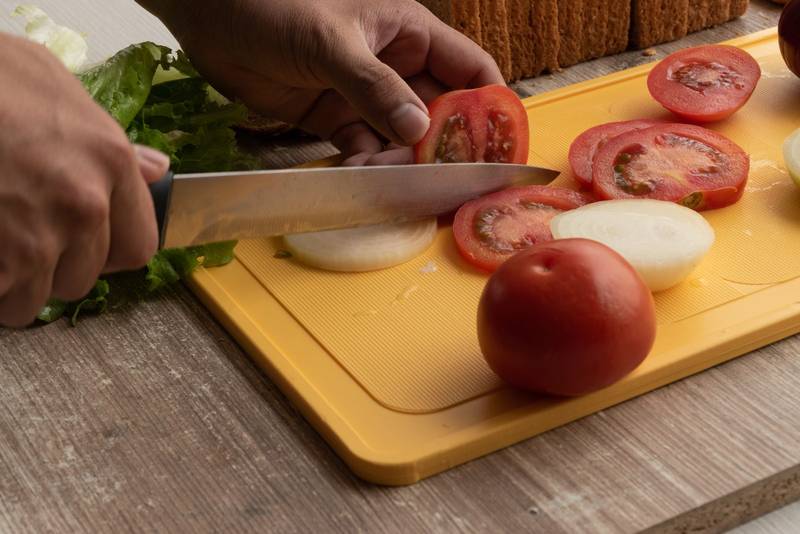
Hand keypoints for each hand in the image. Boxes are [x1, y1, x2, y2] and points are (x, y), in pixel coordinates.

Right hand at [0, 33, 168, 327]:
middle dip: (53, 268)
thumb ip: (113, 141)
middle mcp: (85, 207)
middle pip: (83, 278)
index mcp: (111, 163)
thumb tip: (155, 168)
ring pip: (34, 299)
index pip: (139, 246)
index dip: (108, 252)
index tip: (84, 243)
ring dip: (13, 285)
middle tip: (22, 238)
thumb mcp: (59, 87)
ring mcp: (36, 240)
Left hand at [139, 0, 503, 163]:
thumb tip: (418, 131)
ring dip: (400, 161)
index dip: (489, 107)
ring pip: (401, 136)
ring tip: (388, 177)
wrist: (208, 14)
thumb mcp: (330, 41)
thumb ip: (374, 86)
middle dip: (442, 146)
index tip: (498, 147)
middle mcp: (394, 64)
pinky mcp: (332, 116)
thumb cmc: (272, 5)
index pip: (469, 71)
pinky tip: (362, 175)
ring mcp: (363, 93)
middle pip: (439, 112)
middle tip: (440, 180)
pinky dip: (366, 165)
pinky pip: (363, 146)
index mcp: (408, 32)